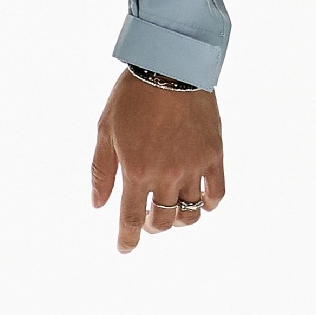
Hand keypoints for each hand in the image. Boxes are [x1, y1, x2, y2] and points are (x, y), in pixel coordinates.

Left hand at [90, 71, 225, 253]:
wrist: (171, 66)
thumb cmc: (133, 96)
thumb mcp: (105, 131)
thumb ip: (101, 171)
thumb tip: (98, 205)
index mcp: (137, 170)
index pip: (131, 219)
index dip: (127, 239)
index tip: (125, 248)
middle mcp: (167, 174)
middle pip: (163, 220)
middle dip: (152, 226)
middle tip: (146, 218)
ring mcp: (194, 166)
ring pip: (191, 212)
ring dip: (180, 220)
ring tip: (172, 211)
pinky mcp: (214, 154)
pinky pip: (217, 192)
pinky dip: (208, 204)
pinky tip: (199, 201)